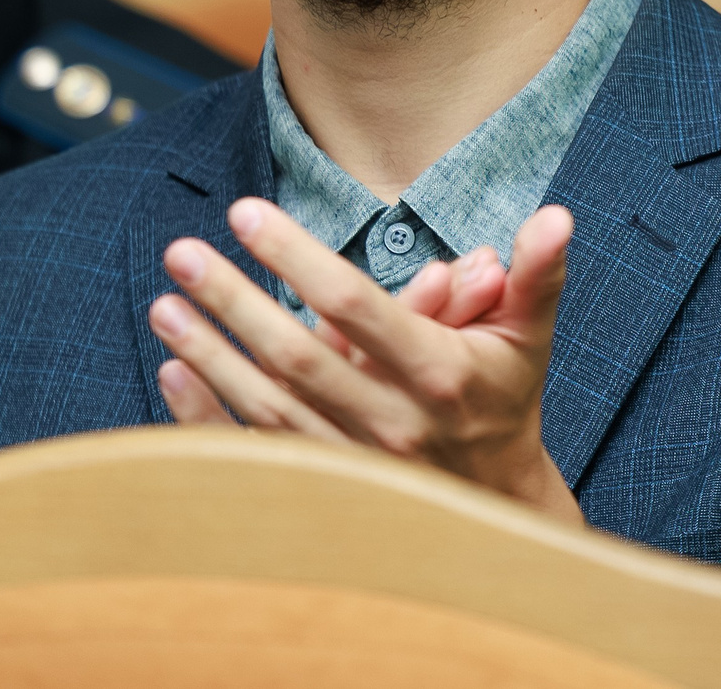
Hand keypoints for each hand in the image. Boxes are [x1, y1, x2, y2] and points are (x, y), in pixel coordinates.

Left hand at [147, 197, 580, 524]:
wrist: (496, 505)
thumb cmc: (506, 397)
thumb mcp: (530, 333)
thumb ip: (537, 272)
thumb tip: (556, 215)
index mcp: (441, 371)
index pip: (356, 305)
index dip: (297, 258)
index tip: (246, 214)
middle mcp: (392, 422)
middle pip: (297, 357)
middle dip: (234, 301)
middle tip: (181, 252)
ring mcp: (353, 465)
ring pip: (265, 408)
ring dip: (210, 354)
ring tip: (164, 303)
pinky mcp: (324, 490)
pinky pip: (253, 452)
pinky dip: (207, 417)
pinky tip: (172, 371)